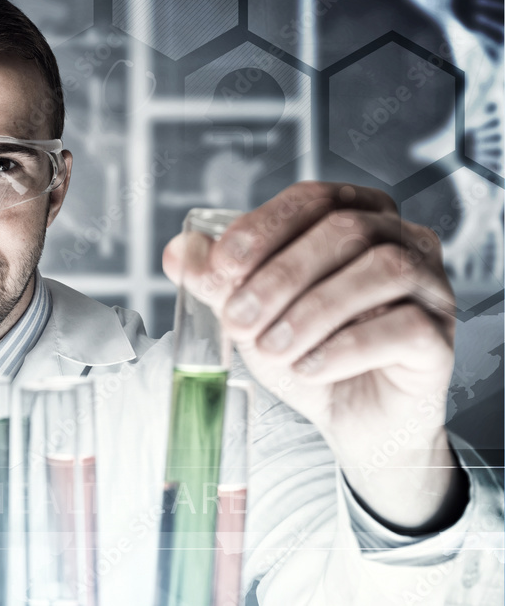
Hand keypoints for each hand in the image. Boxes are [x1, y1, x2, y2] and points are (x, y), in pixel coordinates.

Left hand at [163, 181, 466, 531]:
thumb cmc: (308, 353)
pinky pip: (403, 327)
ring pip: (380, 272)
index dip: (263, 227)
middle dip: (280, 276)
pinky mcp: (440, 337)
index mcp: (357, 217)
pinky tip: (309, 368)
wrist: (351, 420)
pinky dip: (345, 347)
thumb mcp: (253, 314)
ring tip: (271, 348)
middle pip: (345, 231)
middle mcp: (403, 240)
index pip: (312, 199)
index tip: (222, 265)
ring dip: (311, 311)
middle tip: (238, 320)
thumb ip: (217, 281)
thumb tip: (178, 252)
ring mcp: (431, 286)